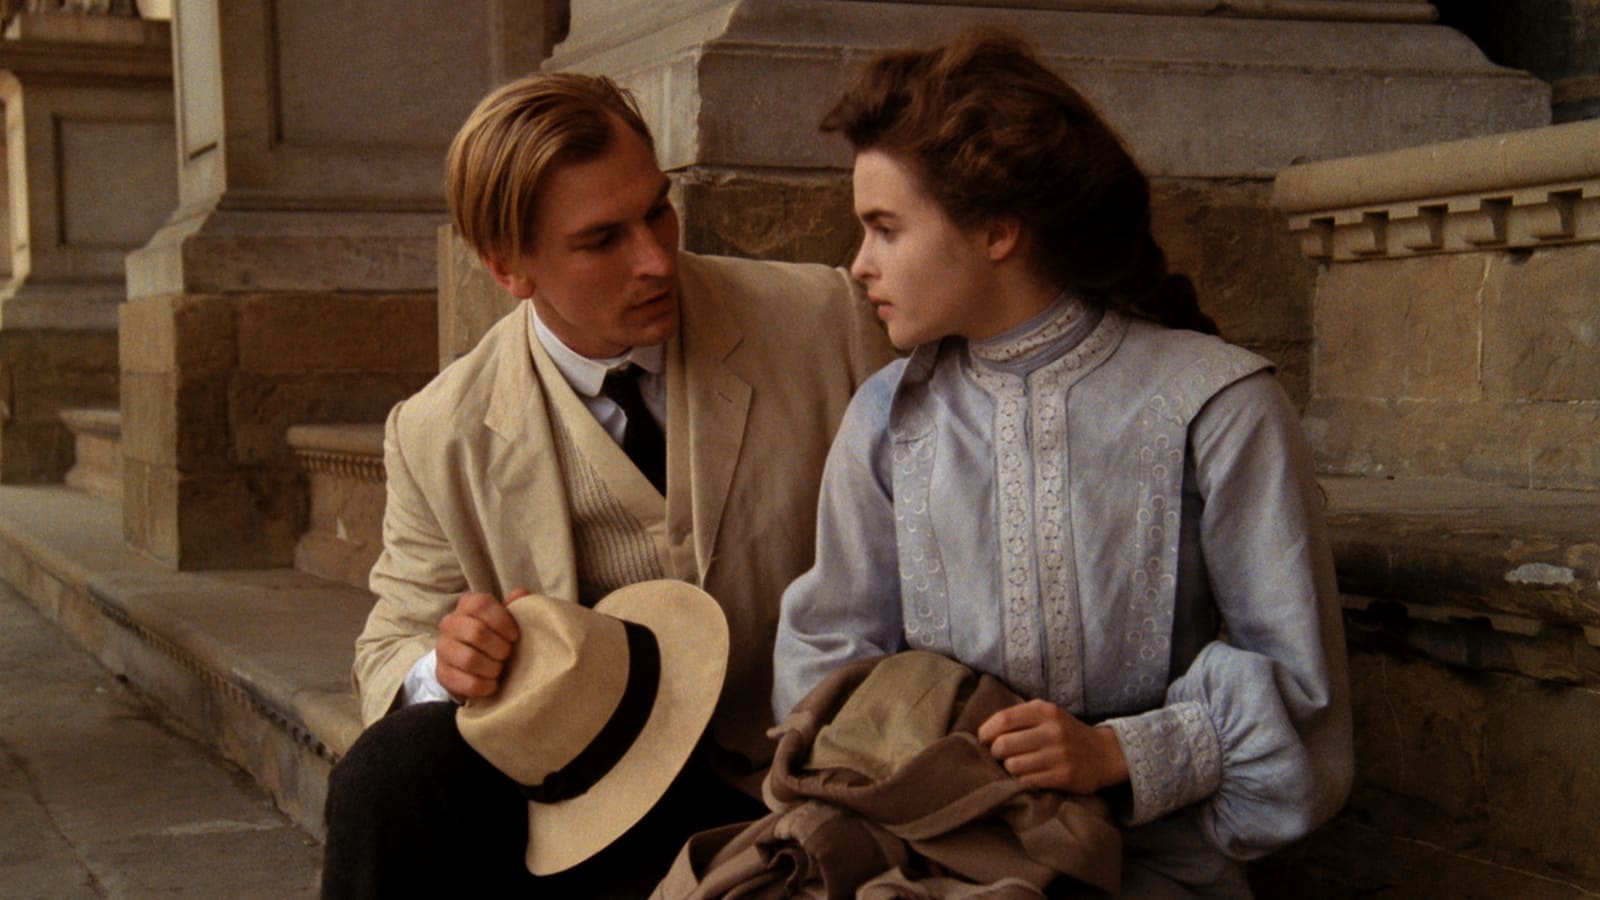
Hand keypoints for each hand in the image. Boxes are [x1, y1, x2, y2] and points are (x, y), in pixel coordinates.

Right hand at [435, 589, 526, 700]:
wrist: (469, 665)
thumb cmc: (494, 636)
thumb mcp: (505, 619)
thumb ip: (514, 606)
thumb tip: (521, 593)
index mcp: (467, 604)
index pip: (482, 604)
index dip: (502, 621)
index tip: (514, 636)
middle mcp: (450, 623)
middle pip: (476, 632)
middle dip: (499, 648)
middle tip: (507, 655)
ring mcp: (442, 648)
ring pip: (469, 659)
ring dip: (492, 667)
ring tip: (498, 669)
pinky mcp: (441, 673)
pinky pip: (467, 682)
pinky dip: (485, 685)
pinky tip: (492, 683)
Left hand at [977, 698, 1128, 794]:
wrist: (1105, 754)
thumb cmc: (1065, 733)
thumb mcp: (1047, 715)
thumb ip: (1019, 718)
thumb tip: (982, 733)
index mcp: (1045, 710)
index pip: (1003, 719)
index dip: (986, 732)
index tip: (984, 740)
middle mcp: (1052, 730)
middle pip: (1003, 745)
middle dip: (996, 753)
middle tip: (1002, 756)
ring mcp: (1059, 754)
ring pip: (1012, 766)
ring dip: (1009, 769)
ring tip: (1018, 766)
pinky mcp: (1064, 776)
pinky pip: (1028, 781)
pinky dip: (1023, 780)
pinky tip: (1030, 776)